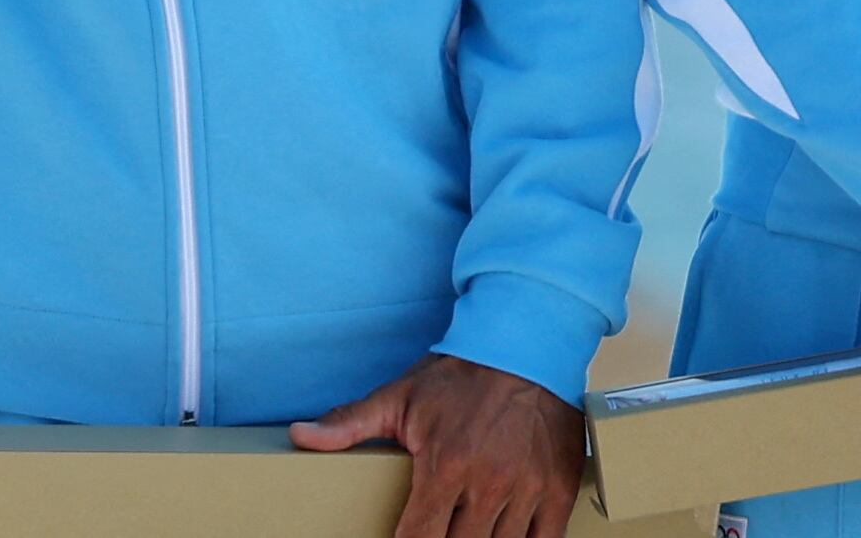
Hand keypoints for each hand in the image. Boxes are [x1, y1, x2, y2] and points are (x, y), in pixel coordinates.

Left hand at [290, 355, 588, 537]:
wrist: (528, 343)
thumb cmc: (461, 374)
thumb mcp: (401, 396)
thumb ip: (350, 422)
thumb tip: (301, 436)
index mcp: (445, 465)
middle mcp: (488, 483)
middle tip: (438, 532)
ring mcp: (527, 488)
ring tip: (467, 533)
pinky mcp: (559, 488)